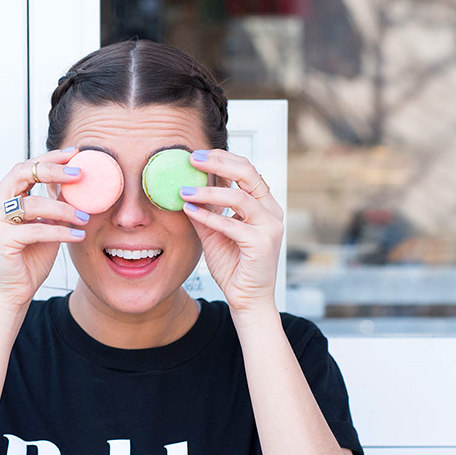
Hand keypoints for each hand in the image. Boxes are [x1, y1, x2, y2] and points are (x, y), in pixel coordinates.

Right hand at [0, 148, 89, 309]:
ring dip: (64, 209)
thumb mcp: (45, 227)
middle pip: (21, 173)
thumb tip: (76, 184)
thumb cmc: (28, 262)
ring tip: (85, 217)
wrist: (12, 296)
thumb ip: (53, 206)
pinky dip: (60, 231)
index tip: (75, 153)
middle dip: (53, 169)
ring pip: (32, 204)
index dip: (49, 158)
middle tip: (79, 173)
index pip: (24, 169)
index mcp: (0, 200)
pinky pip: (35, 230)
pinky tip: (77, 235)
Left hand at [179, 149, 283, 312]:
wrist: (246, 300)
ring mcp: (270, 226)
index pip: (246, 170)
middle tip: (192, 159)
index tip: (196, 155)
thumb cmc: (234, 266)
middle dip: (218, 162)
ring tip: (184, 190)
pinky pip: (231, 224)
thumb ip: (206, 209)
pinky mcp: (262, 243)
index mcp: (263, 204)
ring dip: (208, 191)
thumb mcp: (214, 231)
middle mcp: (271, 211)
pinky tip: (190, 211)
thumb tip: (186, 187)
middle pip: (248, 173)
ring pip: (239, 197)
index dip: (222, 158)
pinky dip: (208, 216)